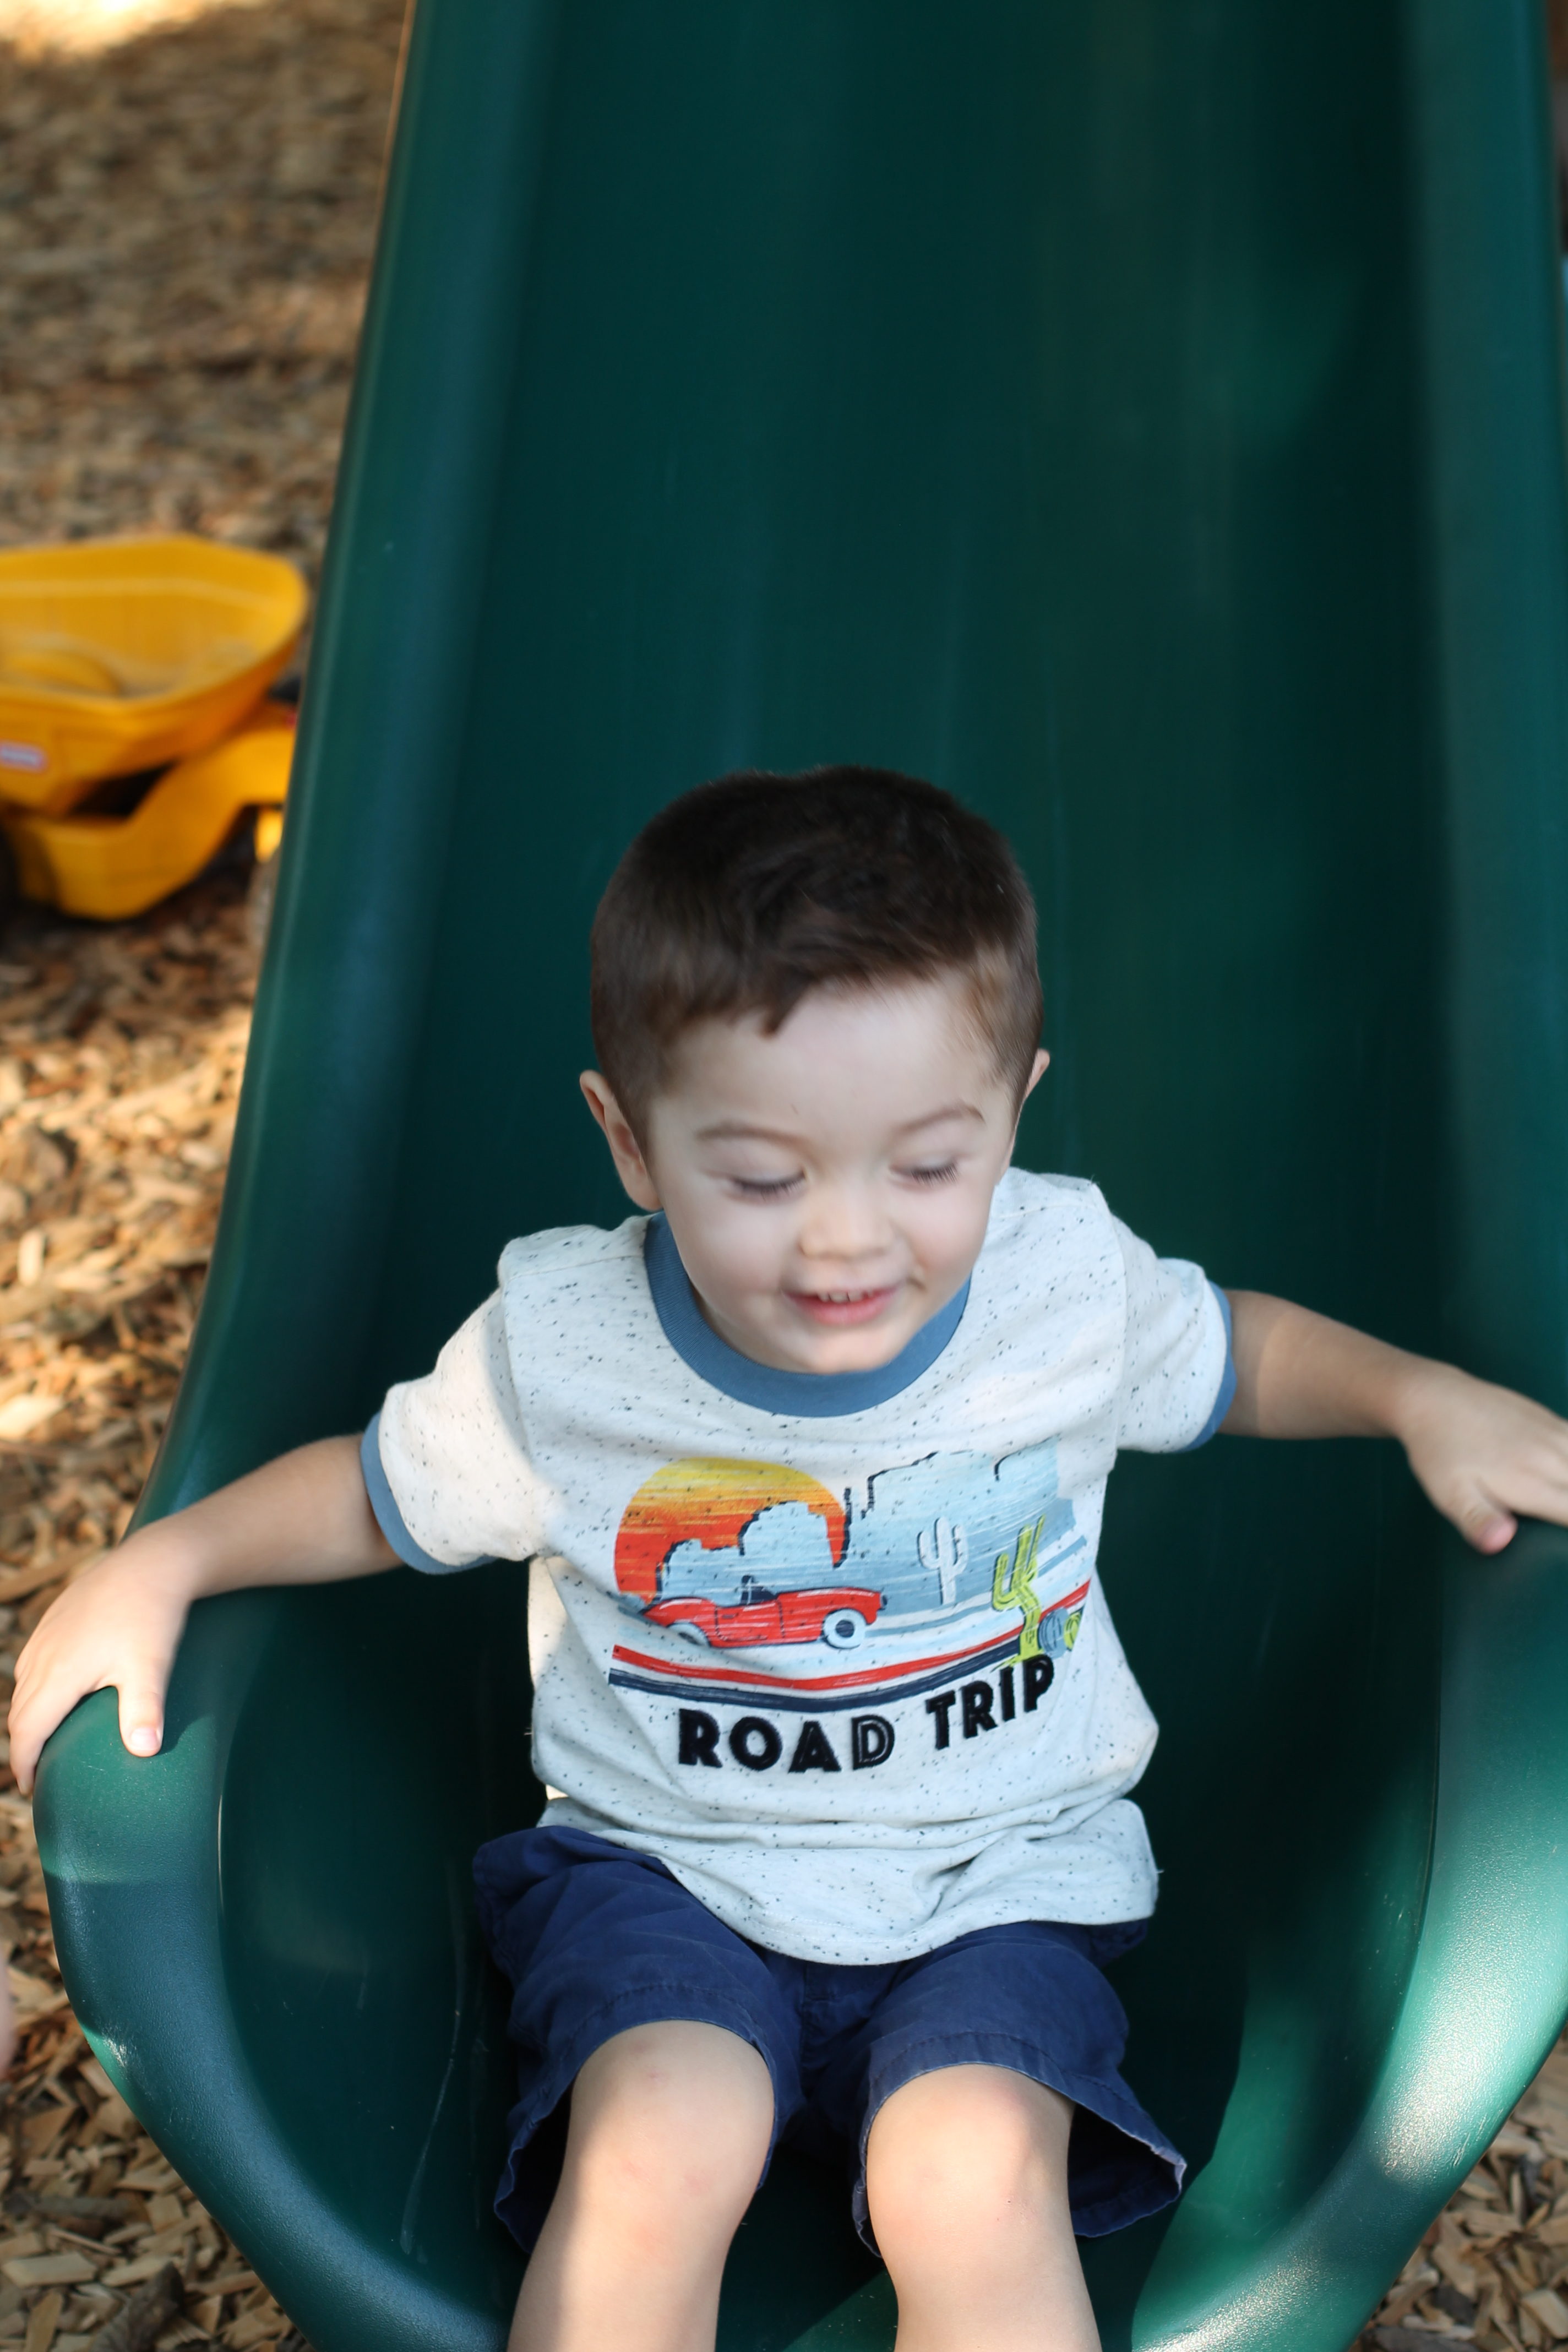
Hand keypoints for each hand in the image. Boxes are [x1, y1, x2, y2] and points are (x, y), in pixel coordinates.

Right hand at [7, 1529, 197, 1795]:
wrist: (152, 1561)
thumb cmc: (151, 1616)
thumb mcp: (150, 1667)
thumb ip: (144, 1711)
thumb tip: (145, 1752)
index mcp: (59, 1674)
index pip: (27, 1731)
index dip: (25, 1764)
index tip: (33, 1789)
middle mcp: (43, 1656)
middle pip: (20, 1712)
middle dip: (24, 1745)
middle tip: (38, 1773)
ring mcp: (46, 1636)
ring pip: (23, 1686)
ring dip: (28, 1716)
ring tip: (45, 1739)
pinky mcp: (55, 1620)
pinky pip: (32, 1663)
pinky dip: (34, 1687)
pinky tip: (54, 1693)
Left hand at [1394, 1361, 1567, 1554]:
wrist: (1431, 1397)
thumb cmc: (1439, 1450)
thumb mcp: (1449, 1492)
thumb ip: (1478, 1519)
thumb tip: (1499, 1542)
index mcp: (1530, 1482)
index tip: (1561, 1537)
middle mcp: (1550, 1457)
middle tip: (1557, 1512)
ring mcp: (1553, 1433)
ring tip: (1560, 1494)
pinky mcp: (1549, 1418)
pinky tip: (1564, 1468)